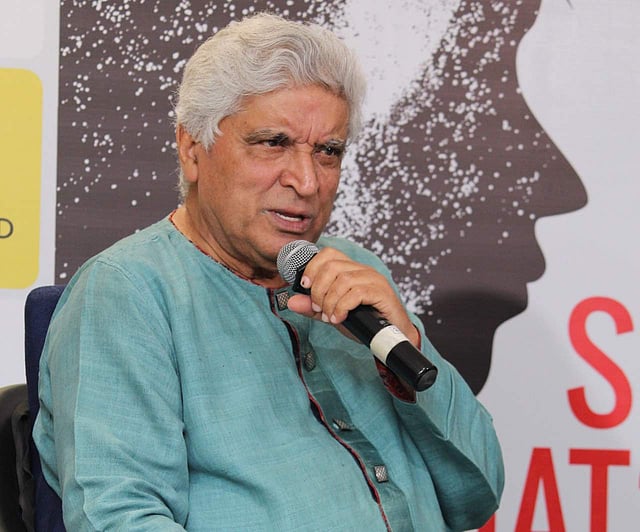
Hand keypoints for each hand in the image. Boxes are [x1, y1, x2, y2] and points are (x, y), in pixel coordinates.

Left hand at [286, 247, 419, 346]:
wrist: (391, 338)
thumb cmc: (364, 323)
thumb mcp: (332, 314)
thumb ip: (313, 308)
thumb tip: (290, 301)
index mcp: (351, 270)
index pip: (328, 254)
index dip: (312, 267)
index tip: (305, 287)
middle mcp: (363, 270)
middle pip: (331, 266)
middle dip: (318, 290)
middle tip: (319, 309)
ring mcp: (374, 279)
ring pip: (343, 280)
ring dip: (330, 301)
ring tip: (329, 317)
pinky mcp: (382, 292)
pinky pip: (356, 292)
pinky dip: (342, 306)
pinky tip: (339, 318)